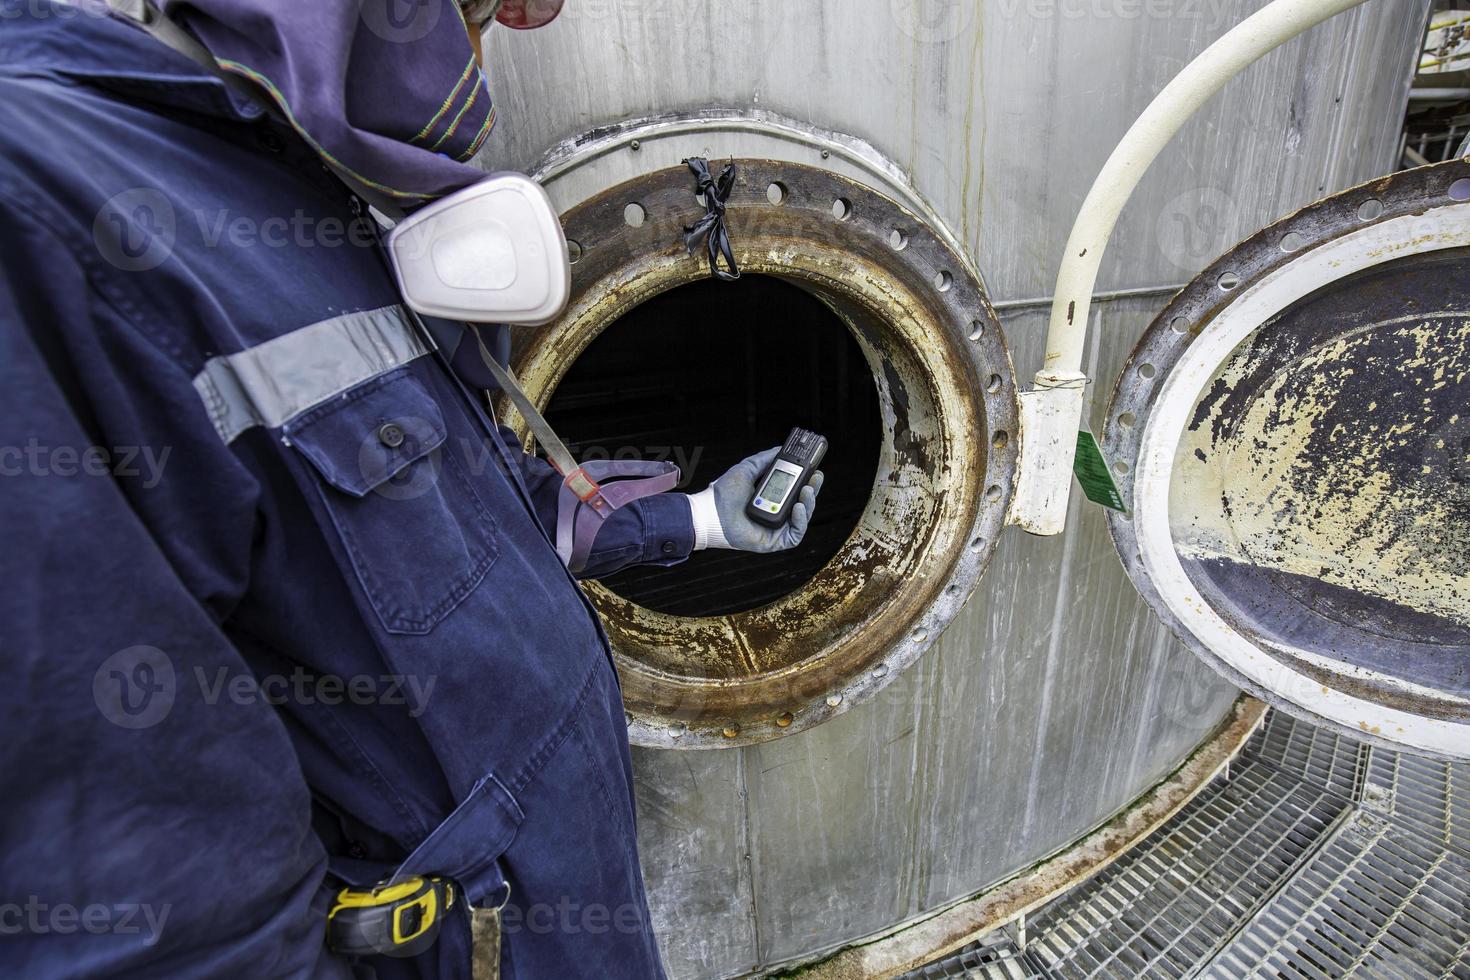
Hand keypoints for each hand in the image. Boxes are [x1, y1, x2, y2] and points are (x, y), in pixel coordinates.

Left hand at [687, 447, 824, 552]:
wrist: (711, 512)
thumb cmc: (725, 494)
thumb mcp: (747, 469)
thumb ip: (764, 459)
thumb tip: (780, 449)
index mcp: (772, 498)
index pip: (796, 490)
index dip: (808, 481)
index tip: (815, 469)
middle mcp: (777, 514)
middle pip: (804, 504)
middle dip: (813, 490)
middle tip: (817, 477)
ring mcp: (777, 529)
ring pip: (803, 518)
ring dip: (809, 503)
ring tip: (807, 490)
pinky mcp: (775, 542)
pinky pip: (795, 535)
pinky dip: (800, 520)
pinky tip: (797, 507)